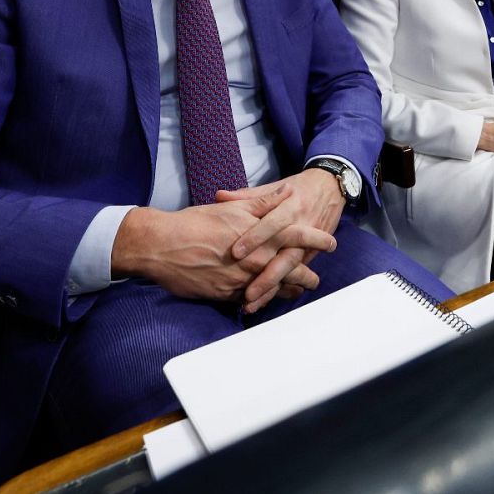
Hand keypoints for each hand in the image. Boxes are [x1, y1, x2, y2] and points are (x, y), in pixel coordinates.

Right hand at [110, 192, 334, 306]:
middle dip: (308, 276)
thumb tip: (285, 193)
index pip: (298, 236)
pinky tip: (268, 300)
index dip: (317, 240)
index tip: (331, 243)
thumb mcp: (232, 207)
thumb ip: (262, 202)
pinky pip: (253, 300)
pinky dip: (263, 300)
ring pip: (275, 289)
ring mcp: (243, 279)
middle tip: (316, 280)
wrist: (162, 246)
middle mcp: (256, 259)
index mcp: (259, 234)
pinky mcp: (228, 295)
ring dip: (288, 291)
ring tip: (298, 292)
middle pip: (292, 269)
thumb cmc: (196, 222)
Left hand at [216, 169, 346, 311]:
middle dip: (269, 276)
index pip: (273, 224)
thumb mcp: (273, 187)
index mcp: (290, 208)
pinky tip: (263, 301)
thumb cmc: (296, 188)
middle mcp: (302, 229)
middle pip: (287, 257)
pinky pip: (295, 275)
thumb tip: (219, 196)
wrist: (330, 188)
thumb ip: (247, 196)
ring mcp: (308, 245)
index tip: (235, 253)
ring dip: (273, 289)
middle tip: (248, 292)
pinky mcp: (310, 255)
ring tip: (252, 304)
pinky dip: (281, 290)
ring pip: (291, 271)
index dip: (255, 238)